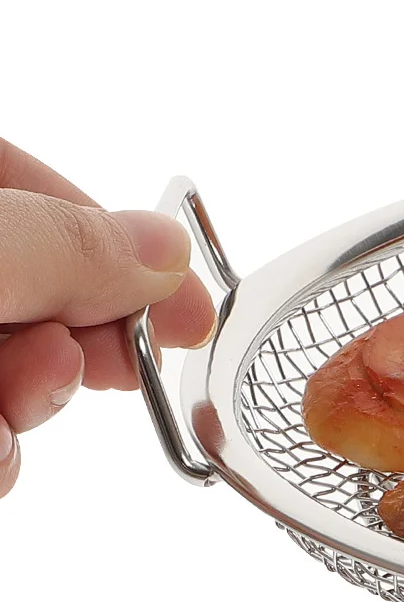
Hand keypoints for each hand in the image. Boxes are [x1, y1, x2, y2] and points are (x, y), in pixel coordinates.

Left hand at [0, 140, 214, 497]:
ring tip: (0, 417)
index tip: (186, 310)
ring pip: (10, 368)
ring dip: (29, 405)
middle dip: (76, 338)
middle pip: (33, 284)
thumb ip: (66, 248)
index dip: (117, 244)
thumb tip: (161, 251)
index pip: (31, 184)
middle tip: (109, 368)